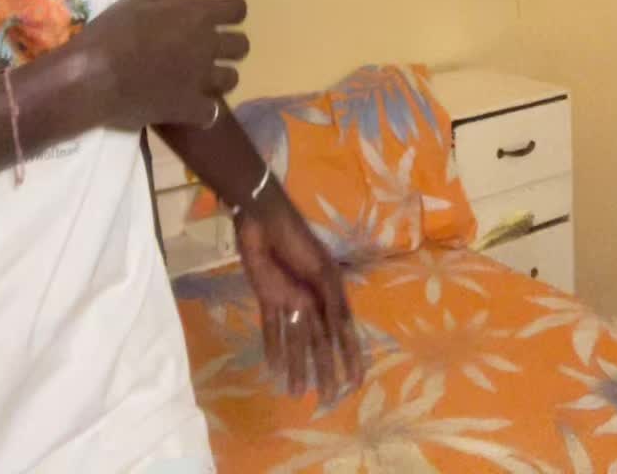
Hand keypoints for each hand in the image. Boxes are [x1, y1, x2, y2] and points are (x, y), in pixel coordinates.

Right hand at [81, 0, 248, 131]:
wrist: (94, 76)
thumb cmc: (112, 32)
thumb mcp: (135, 1)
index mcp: (197, 14)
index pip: (238, 9)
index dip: (231, 12)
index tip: (220, 17)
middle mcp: (207, 44)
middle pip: (242, 45)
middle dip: (230, 46)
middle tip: (209, 50)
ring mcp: (201, 78)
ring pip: (233, 79)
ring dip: (220, 77)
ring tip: (202, 79)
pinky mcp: (190, 107)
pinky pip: (212, 113)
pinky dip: (203, 111)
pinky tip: (189, 107)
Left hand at [237, 181, 363, 404]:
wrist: (261, 218)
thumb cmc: (295, 238)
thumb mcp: (319, 268)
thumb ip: (330, 300)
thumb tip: (342, 331)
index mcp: (330, 290)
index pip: (343, 331)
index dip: (350, 356)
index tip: (355, 382)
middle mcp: (313, 298)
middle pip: (320, 341)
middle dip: (324, 369)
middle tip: (327, 399)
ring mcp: (290, 298)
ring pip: (296, 340)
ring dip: (297, 365)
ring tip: (296, 393)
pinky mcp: (268, 296)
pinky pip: (272, 327)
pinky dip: (273, 346)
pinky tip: (274, 369)